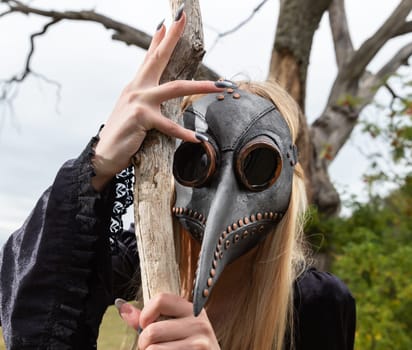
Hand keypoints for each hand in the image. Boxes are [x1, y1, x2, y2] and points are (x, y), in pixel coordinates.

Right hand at [91, 8, 225, 190]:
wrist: (103, 154)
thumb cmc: (122, 133)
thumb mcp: (132, 109)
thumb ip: (145, 97)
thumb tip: (155, 88)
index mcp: (136, 86)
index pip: (149, 57)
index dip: (160, 39)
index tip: (170, 20)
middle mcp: (136, 88)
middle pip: (158, 58)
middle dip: (172, 38)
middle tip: (182, 17)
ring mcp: (138, 101)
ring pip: (175, 88)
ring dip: (200, 86)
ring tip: (219, 85)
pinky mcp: (141, 118)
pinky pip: (169, 125)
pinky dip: (184, 133)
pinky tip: (198, 138)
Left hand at [116, 293, 219, 349]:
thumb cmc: (187, 348)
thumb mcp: (174, 329)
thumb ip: (148, 319)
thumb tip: (122, 306)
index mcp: (193, 309)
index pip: (161, 299)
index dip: (146, 315)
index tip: (146, 325)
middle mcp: (199, 323)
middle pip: (152, 330)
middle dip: (144, 344)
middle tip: (153, 347)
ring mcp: (199, 344)